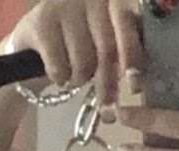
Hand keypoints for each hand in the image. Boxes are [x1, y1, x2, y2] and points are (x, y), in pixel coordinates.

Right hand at [8, 0, 142, 104]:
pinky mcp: (41, 22)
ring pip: (83, 60)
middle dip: (107, 83)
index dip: (131, 55)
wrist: (36, 41)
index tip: (134, 86)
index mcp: (112, 0)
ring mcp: (63, 5)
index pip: (126, 24)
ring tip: (76, 77)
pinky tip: (59, 74)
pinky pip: (59, 65)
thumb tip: (142, 75)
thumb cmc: (81, 42)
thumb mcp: (108, 41)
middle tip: (107, 112)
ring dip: (80, 79)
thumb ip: (127, 48)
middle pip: (106, 48)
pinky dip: (60, 78)